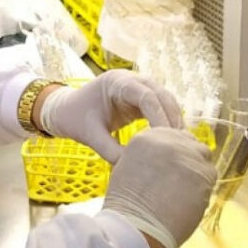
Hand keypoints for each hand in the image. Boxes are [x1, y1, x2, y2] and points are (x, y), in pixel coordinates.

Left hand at [39, 69, 182, 162]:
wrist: (65, 110)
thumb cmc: (74, 119)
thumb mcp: (90, 135)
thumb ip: (110, 150)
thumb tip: (133, 167)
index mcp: (116, 82)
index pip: (146, 95)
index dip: (159, 116)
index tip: (167, 139)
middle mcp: (130, 79)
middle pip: (161, 94)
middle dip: (172, 118)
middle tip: (182, 144)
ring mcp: (137, 87)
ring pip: (165, 99)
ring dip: (174, 119)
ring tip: (183, 144)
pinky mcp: (140, 99)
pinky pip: (160, 107)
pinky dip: (168, 121)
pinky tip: (174, 141)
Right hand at [103, 128, 216, 247]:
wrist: (138, 224)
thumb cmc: (128, 203)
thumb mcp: (128, 166)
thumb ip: (149, 154)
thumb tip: (165, 158)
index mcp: (147, 136)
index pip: (174, 135)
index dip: (177, 151)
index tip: (174, 166)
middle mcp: (169, 140)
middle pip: (191, 143)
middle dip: (189, 159)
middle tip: (182, 180)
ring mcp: (188, 155)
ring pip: (204, 158)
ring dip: (198, 172)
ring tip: (184, 192)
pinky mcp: (203, 172)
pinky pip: (211, 176)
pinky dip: (204, 188)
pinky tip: (190, 199)